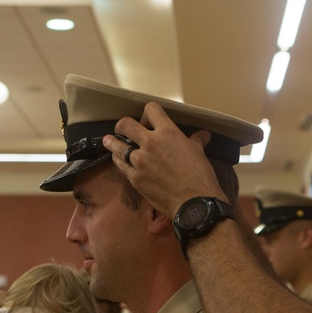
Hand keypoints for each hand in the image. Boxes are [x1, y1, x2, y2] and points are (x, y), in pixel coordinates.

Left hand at [104, 102, 222, 217]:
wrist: (193, 202)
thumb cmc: (199, 177)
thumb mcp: (199, 153)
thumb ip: (196, 141)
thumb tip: (203, 135)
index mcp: (168, 133)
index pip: (151, 110)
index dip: (148, 113)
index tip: (147, 120)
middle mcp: (150, 143)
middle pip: (126, 125)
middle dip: (122, 126)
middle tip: (122, 129)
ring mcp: (140, 161)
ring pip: (118, 146)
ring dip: (112, 142)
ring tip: (108, 141)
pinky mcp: (135, 178)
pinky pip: (121, 165)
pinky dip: (118, 161)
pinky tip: (117, 159)